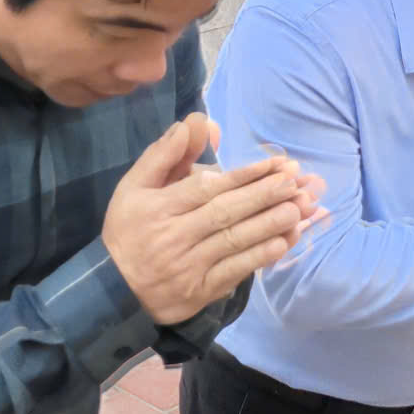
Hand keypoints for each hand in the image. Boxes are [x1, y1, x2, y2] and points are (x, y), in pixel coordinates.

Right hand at [102, 113, 318, 324]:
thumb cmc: (127, 232)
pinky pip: (235, 271)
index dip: (244, 175)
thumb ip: (165, 155)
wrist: (113, 291)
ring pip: (235, 241)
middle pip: (226, 212)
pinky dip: (261, 257)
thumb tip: (195, 122)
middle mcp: (175, 235)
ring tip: (300, 207)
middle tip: (297, 181)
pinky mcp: (201, 290)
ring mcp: (190, 266)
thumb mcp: (134, 187)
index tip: (276, 163)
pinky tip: (284, 242)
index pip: (208, 187)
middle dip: (265, 195)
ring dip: (271, 224)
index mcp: (159, 207)